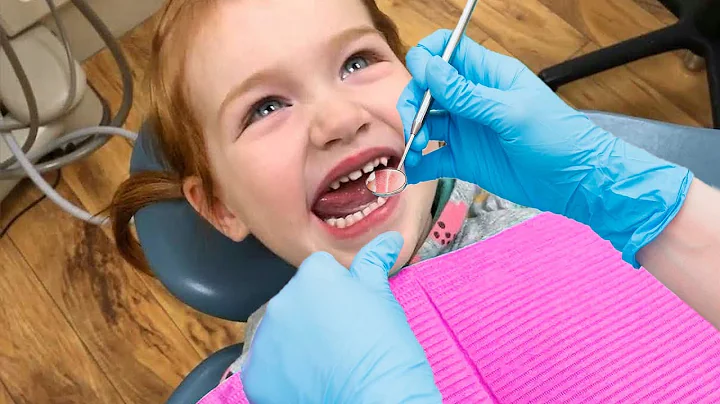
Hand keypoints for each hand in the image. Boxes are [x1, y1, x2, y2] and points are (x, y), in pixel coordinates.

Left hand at [240, 232, 440, 402]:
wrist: (376, 397)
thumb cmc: (386, 348)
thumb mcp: (383, 298)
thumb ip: (374, 262)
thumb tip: (389, 238)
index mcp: (312, 275)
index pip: (319, 273)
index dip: (338, 293)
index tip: (352, 314)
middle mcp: (281, 300)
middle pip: (296, 301)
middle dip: (314, 316)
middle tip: (343, 340)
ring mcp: (265, 338)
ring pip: (280, 333)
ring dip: (297, 344)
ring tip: (328, 363)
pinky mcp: (255, 374)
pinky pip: (267, 366)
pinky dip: (283, 374)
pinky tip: (309, 382)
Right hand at [397, 29, 692, 266]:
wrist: (576, 182)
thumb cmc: (557, 137)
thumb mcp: (510, 112)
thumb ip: (466, 94)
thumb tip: (429, 67)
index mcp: (486, 75)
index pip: (446, 50)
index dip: (426, 59)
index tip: (420, 82)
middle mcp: (471, 99)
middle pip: (426, 88)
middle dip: (413, 104)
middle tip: (417, 128)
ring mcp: (466, 129)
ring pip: (426, 121)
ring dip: (413, 133)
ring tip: (417, 149)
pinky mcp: (465, 159)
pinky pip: (433, 158)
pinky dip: (419, 164)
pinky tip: (411, 171)